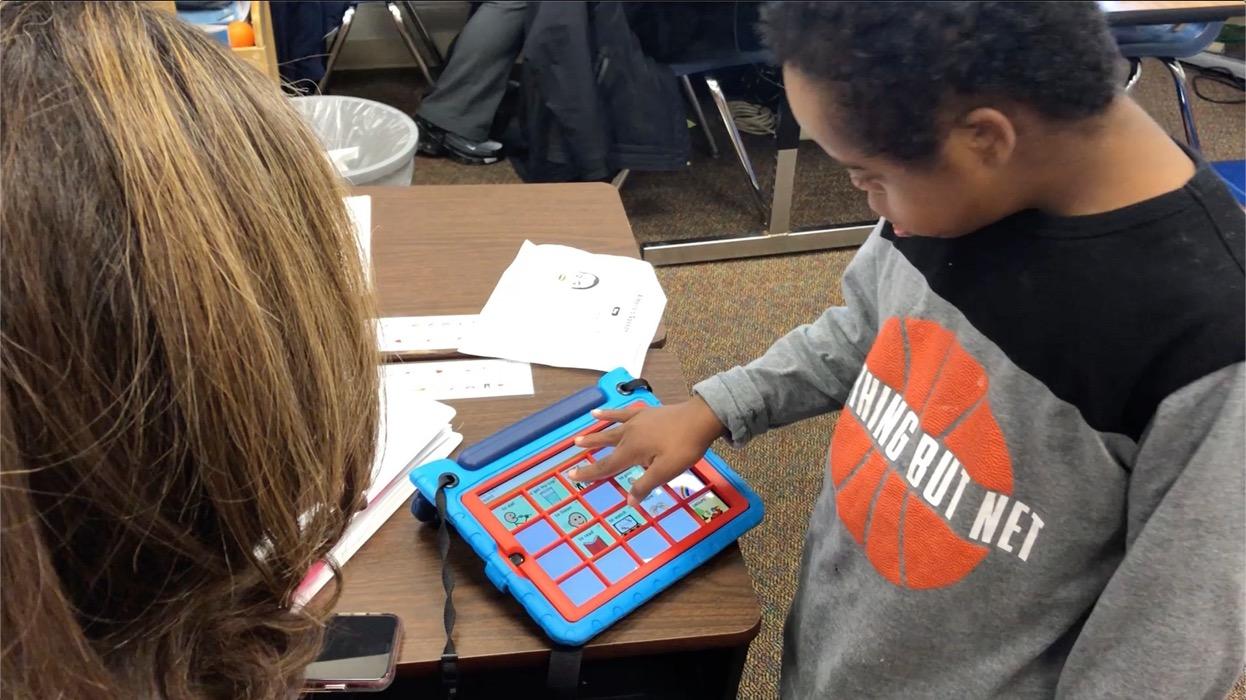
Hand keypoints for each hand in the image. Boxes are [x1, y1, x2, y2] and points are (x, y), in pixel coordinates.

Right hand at [567, 396, 725, 504]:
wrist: (700, 419)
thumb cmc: (684, 447)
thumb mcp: (665, 471)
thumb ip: (645, 485)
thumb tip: (629, 501)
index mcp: (632, 451)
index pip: (606, 466)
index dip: (589, 473)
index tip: (572, 476)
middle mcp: (628, 435)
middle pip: (605, 446)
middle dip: (589, 451)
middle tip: (572, 454)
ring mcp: (635, 422)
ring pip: (610, 430)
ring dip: (595, 435)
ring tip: (579, 438)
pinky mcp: (644, 413)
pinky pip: (622, 413)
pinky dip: (609, 413)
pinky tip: (599, 411)